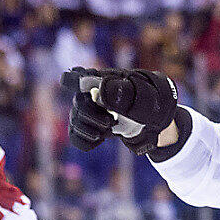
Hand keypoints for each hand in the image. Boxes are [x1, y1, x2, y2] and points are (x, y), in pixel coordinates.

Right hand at [61, 67, 177, 154]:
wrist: (154, 121)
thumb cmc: (150, 103)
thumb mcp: (143, 98)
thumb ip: (122, 93)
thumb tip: (99, 91)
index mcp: (103, 80)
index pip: (79, 77)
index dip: (71, 80)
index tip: (66, 80)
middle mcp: (91, 95)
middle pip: (77, 105)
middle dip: (92, 117)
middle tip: (110, 121)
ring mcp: (88, 112)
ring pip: (75, 123)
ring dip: (91, 131)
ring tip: (109, 128)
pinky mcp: (88, 129)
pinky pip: (75, 138)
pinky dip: (86, 142)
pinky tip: (99, 139)